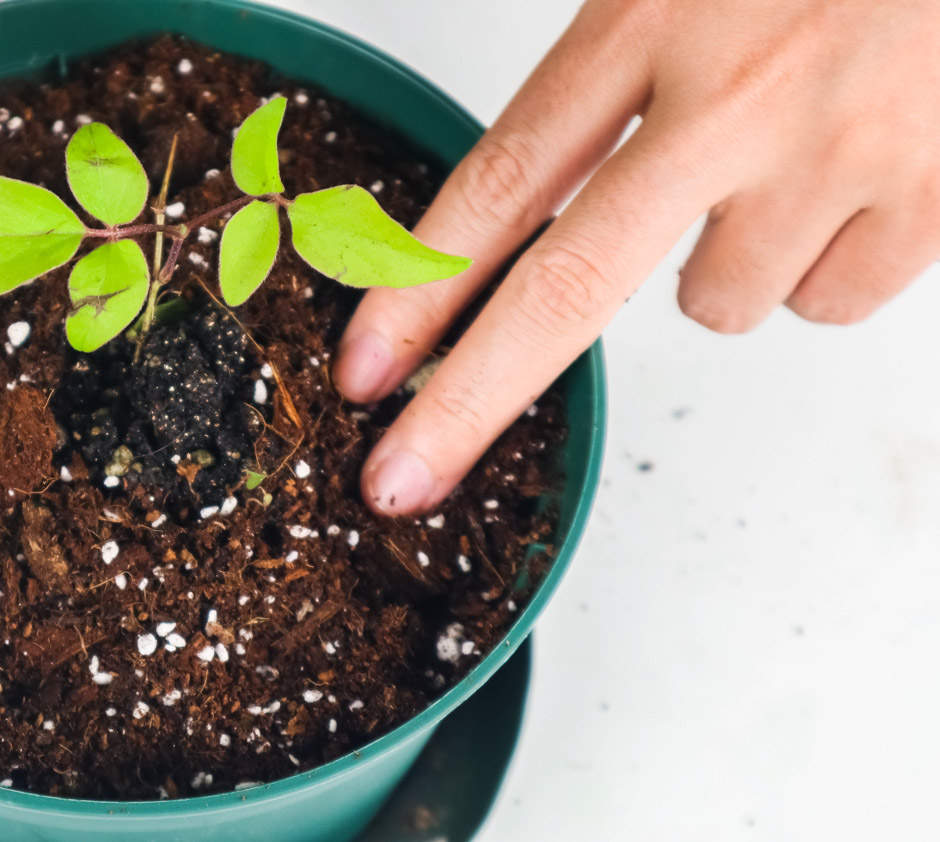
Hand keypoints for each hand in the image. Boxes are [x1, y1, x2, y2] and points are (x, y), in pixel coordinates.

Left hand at [336, 0, 939, 514]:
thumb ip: (613, 63)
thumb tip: (528, 194)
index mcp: (651, 15)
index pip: (500, 180)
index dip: (418, 287)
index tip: (365, 363)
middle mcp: (728, 96)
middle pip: (566, 289)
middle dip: (468, 400)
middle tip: (402, 475)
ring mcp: (832, 154)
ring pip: (717, 307)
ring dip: (723, 266)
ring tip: (781, 166)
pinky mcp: (928, 196)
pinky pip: (830, 303)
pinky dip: (826, 264)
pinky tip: (853, 179)